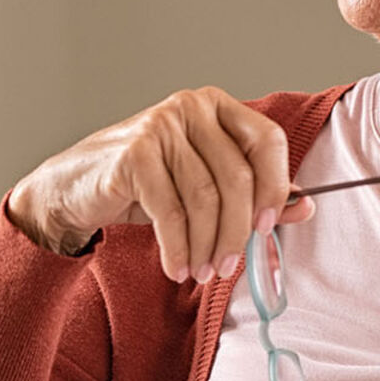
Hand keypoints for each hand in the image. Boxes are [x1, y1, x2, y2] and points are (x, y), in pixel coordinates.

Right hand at [6, 87, 314, 281]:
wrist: (74, 189)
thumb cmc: (145, 186)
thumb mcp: (203, 187)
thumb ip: (255, 193)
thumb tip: (305, 206)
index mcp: (217, 107)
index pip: (268, 140)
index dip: (276, 186)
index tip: (269, 227)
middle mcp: (191, 107)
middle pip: (238, 177)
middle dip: (238, 232)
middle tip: (229, 267)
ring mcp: (161, 126)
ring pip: (205, 199)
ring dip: (208, 246)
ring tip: (202, 273)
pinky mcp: (134, 154)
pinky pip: (171, 212)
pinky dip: (179, 248)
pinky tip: (177, 267)